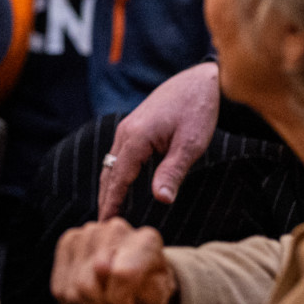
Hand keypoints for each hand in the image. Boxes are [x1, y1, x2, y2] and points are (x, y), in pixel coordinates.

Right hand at [51, 218, 178, 303]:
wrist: (137, 274)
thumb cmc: (149, 288)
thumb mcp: (159, 298)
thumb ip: (149, 296)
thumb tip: (122, 296)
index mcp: (146, 242)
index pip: (122, 274)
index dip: (120, 300)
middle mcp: (115, 230)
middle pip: (89, 284)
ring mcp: (88, 233)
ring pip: (73, 290)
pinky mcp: (67, 242)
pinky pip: (60, 290)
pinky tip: (91, 302)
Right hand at [97, 61, 220, 218]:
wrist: (199, 79)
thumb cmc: (197, 109)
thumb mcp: (190, 144)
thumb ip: (172, 172)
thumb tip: (160, 199)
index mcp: (136, 138)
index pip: (118, 178)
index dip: (111, 202)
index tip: (105, 223)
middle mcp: (126, 132)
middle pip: (109, 171)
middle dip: (105, 197)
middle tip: (104, 223)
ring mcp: (128, 127)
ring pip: (112, 162)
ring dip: (110, 185)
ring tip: (110, 208)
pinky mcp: (136, 126)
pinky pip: (120, 154)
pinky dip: (117, 173)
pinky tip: (122, 183)